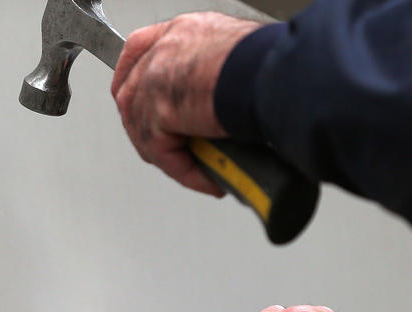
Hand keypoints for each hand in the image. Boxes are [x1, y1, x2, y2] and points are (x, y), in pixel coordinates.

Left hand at [110, 12, 260, 195]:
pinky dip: (186, 171)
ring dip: (170, 157)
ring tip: (200, 170)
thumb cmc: (274, 64)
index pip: (140, 51)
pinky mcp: (159, 110)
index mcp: (183, 31)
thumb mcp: (238, 59)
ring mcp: (156, 79)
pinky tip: (211, 180)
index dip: (137, 82)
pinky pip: (162, 152)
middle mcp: (165, 49)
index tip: (141, 106)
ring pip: (144, 129)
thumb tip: (218, 104)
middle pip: (133, 95)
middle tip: (175, 153)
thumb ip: (216, 76)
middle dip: (149, 130)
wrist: (279, 74)